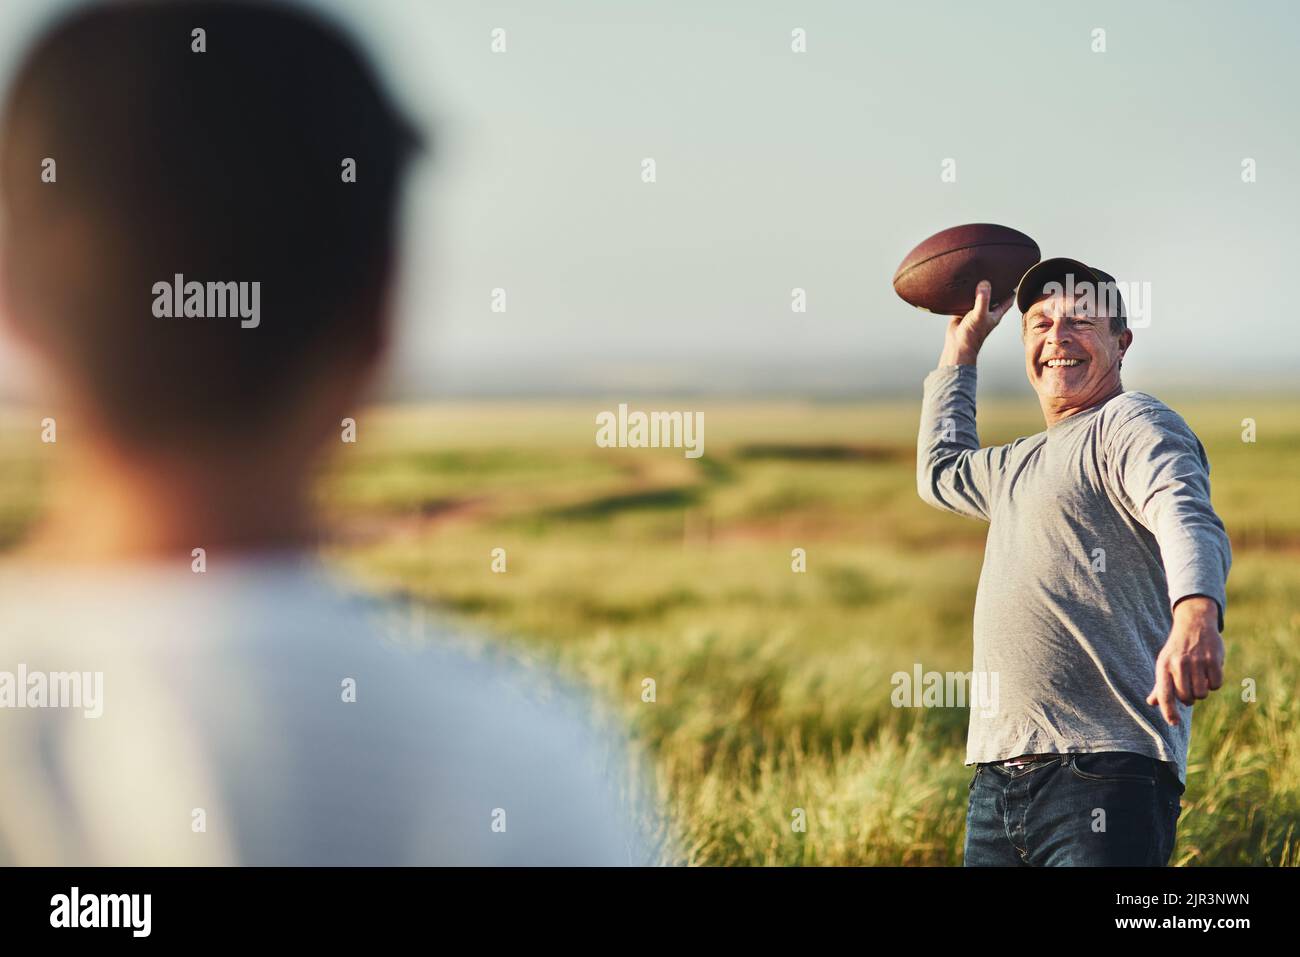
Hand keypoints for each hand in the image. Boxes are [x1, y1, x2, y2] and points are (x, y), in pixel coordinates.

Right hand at [938, 280, 1014, 366]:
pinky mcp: (963, 311)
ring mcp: (975, 311)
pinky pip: (965, 300)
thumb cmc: (972, 335)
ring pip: (979, 296)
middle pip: (994, 295)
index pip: (1008, 299)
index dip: (1013, 288)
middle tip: (996, 271)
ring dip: (979, 288)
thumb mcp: (980, 315)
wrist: (957, 345)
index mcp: (995, 313)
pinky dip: (965, 293)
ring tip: (980, 274)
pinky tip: (963, 285)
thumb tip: (985, 283)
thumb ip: (983, 299)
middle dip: (996, 285)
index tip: (1014, 277)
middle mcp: (986, 311)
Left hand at [1146, 596, 1224, 725]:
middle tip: (1189, 686)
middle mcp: (1178, 664)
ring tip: (1199, 677)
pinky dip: (1214, 683)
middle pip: (1187, 698)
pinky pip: (1216, 685)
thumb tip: (1152, 703)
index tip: (1174, 723)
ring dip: (1202, 691)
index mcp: (1163, 666)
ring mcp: (1196, 662)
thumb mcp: (1164, 663)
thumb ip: (1160, 685)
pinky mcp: (1213, 659)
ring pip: (1202, 694)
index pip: (1165, 694)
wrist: (1194, 624)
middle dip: (1189, 698)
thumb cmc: (1177, 650)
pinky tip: (1210, 672)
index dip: (1168, 711)